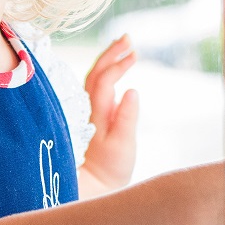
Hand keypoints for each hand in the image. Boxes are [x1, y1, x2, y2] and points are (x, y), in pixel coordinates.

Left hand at [79, 36, 138, 190]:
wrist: (92, 186)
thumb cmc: (108, 169)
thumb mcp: (122, 147)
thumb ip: (127, 118)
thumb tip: (132, 90)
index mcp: (96, 113)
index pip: (104, 80)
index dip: (118, 64)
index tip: (134, 53)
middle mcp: (89, 108)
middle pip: (96, 72)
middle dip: (112, 52)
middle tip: (128, 38)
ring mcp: (90, 111)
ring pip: (94, 77)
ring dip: (108, 59)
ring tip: (124, 45)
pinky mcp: (94, 116)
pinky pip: (97, 86)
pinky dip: (106, 72)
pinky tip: (116, 68)